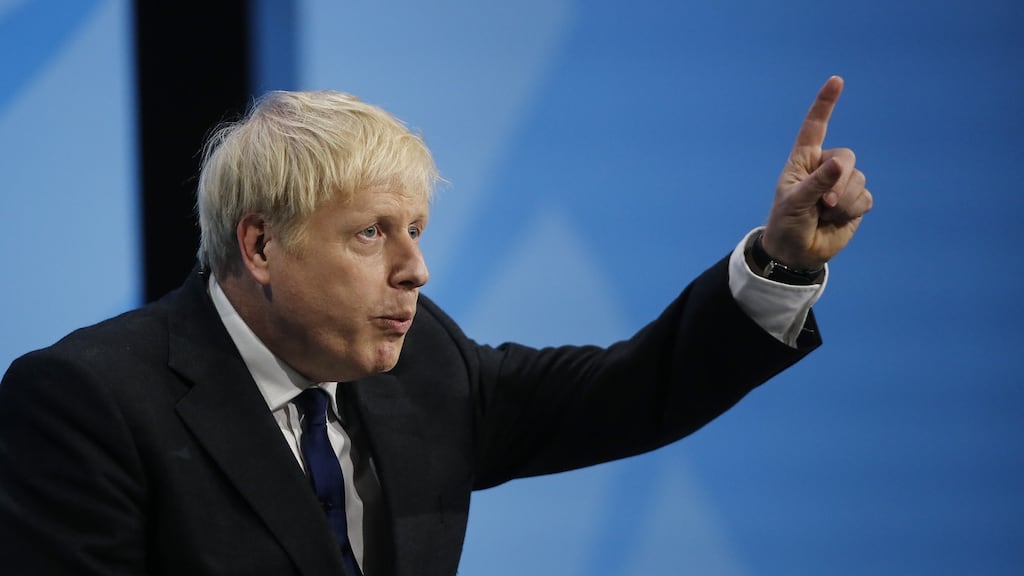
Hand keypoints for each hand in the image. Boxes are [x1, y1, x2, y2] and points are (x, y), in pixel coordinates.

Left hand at [761, 75, 872, 270]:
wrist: (797, 252)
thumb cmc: (787, 223)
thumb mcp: (794, 202)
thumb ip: (817, 182)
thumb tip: (842, 164)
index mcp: (804, 160)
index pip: (815, 127)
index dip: (825, 104)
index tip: (836, 81)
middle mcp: (825, 167)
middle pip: (847, 157)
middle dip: (839, 181)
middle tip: (824, 203)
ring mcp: (842, 184)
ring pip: (858, 180)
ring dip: (843, 201)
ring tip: (825, 213)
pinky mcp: (856, 202)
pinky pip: (865, 198)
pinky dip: (852, 211)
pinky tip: (837, 220)